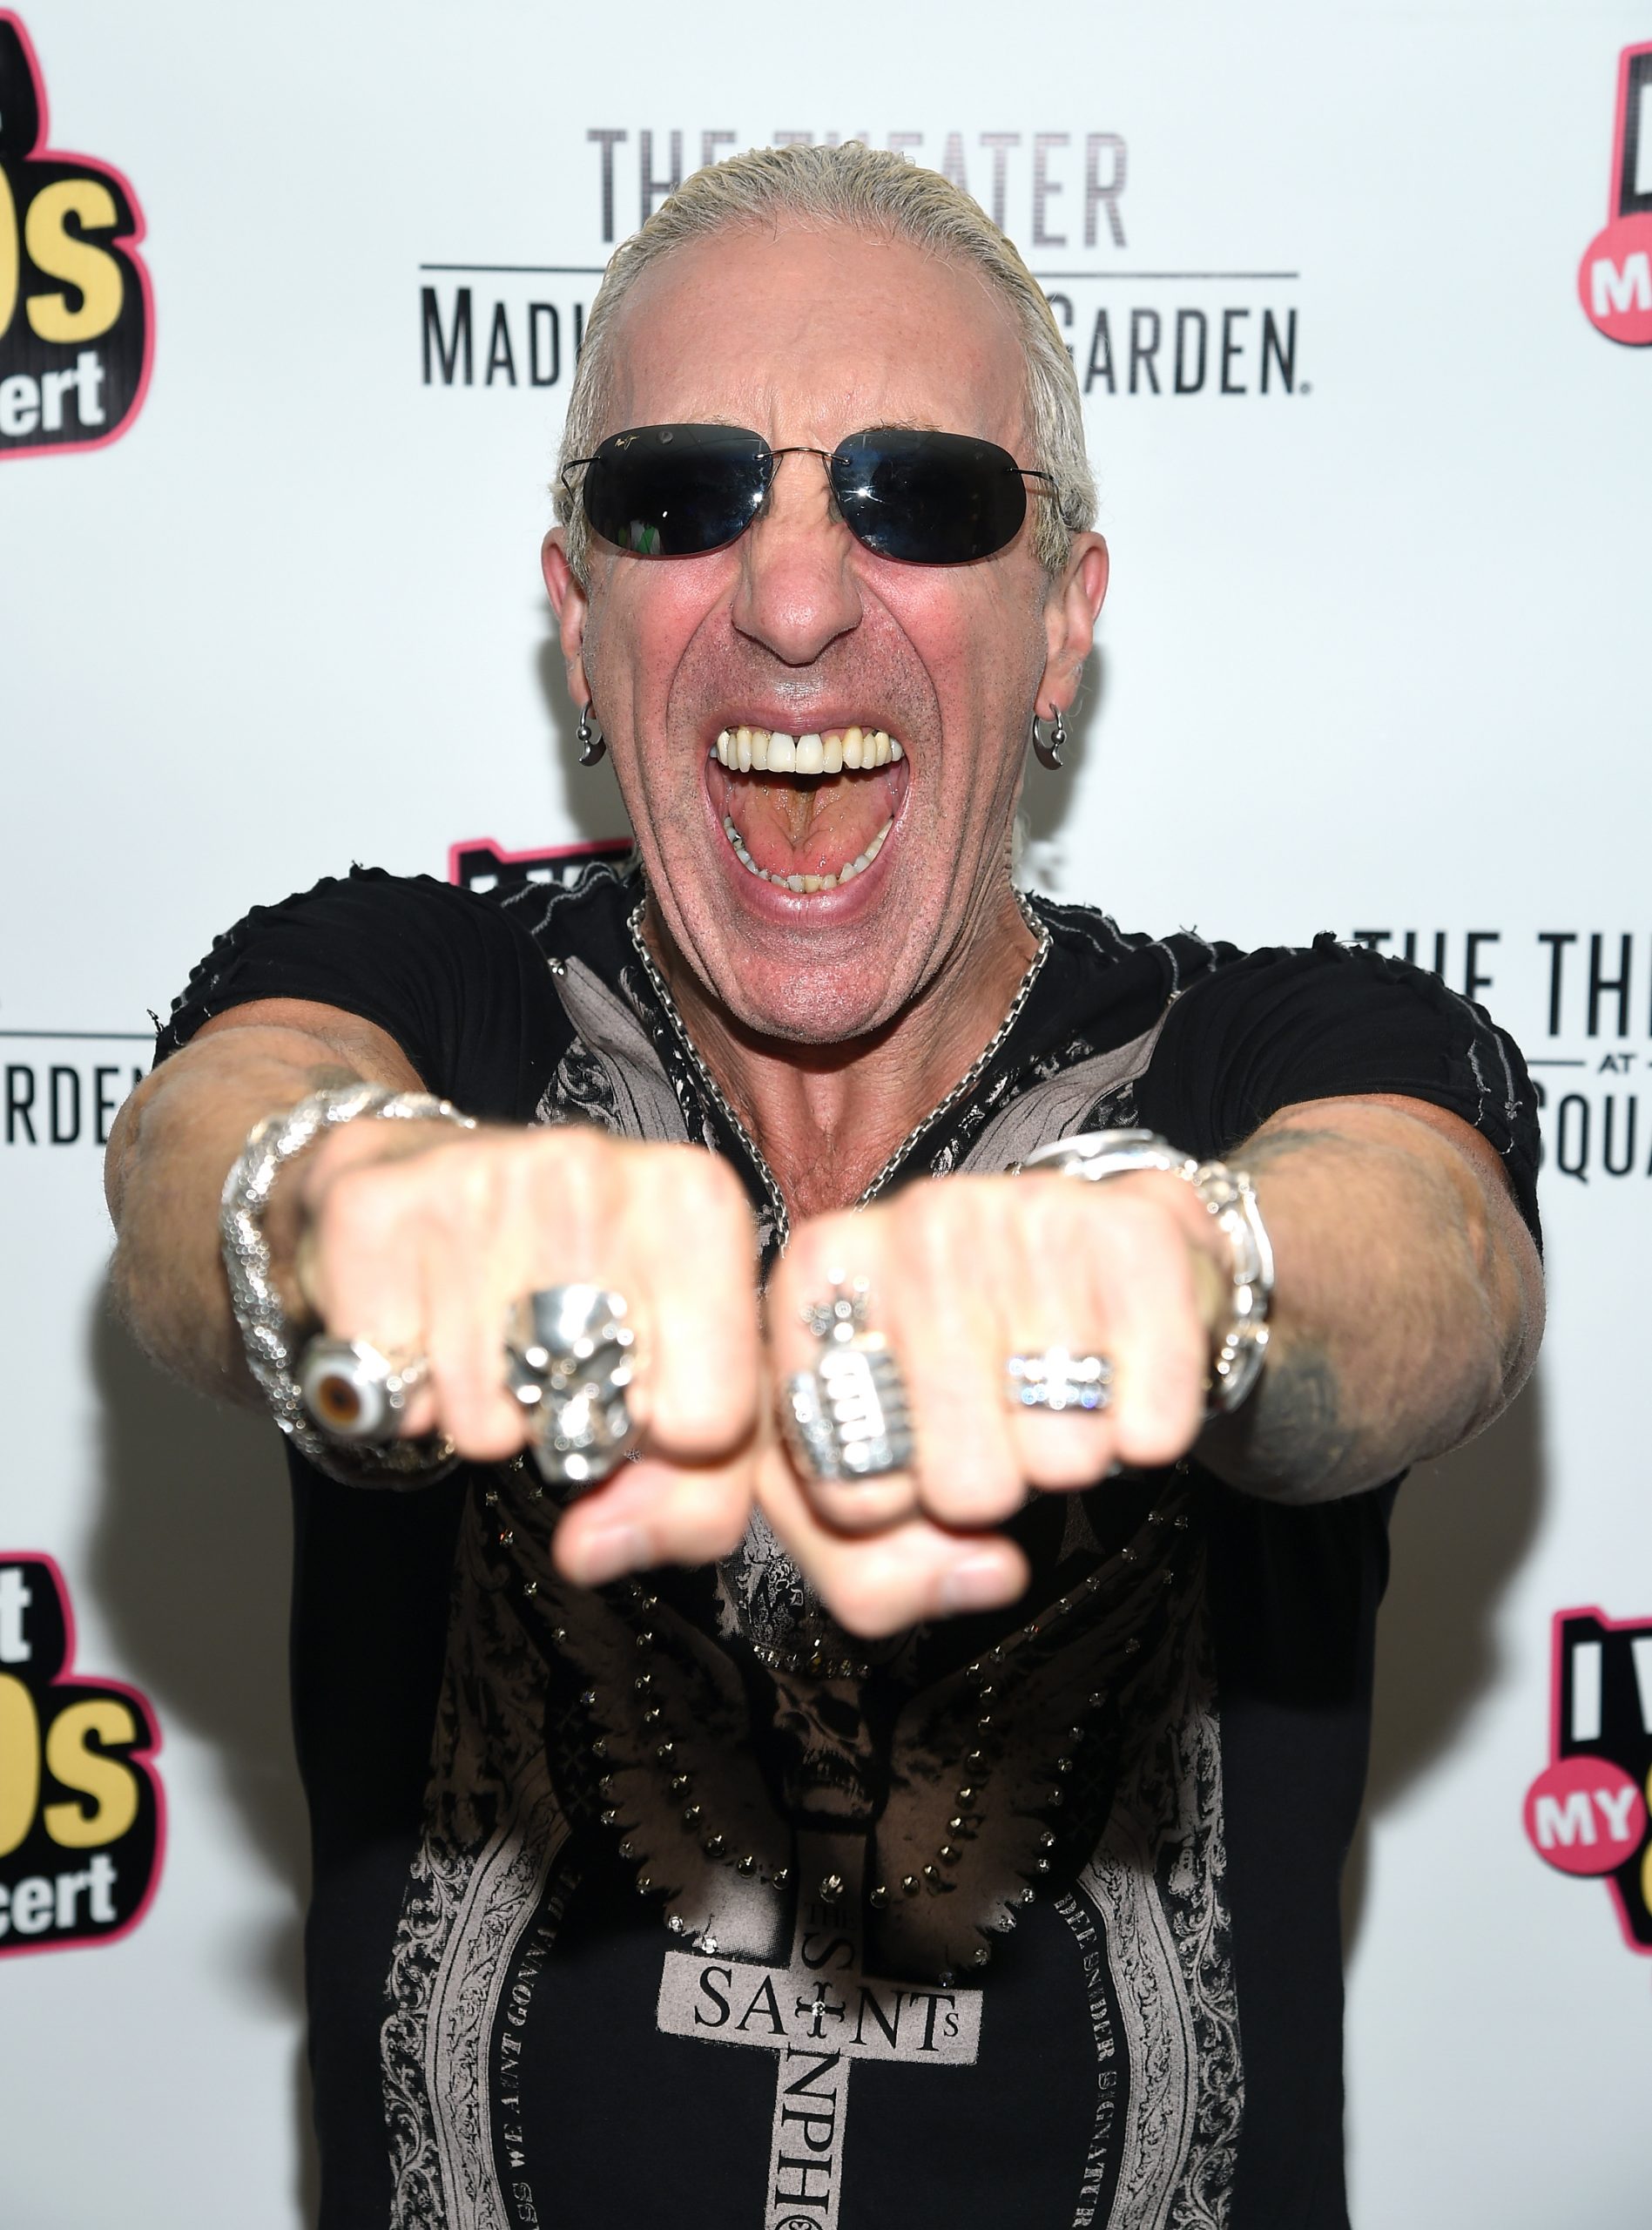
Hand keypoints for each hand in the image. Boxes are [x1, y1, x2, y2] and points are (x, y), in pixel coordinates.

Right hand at [281, 1121, 763, 1581]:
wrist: (420, 1173)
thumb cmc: (573, 1282)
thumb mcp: (670, 1375)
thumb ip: (695, 1495)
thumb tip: (594, 1549)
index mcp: (699, 1202)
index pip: (710, 1418)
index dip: (664, 1439)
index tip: (636, 1385)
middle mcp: (596, 1169)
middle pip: (583, 1425)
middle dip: (562, 1427)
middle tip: (545, 1359)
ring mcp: (478, 1178)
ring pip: (480, 1419)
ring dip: (472, 1409)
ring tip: (478, 1333)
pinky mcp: (369, 1207)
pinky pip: (386, 1386)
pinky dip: (393, 1382)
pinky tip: (415, 1316)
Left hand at [754, 1172, 1223, 1635]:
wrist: (1098, 1265)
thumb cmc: (961, 1373)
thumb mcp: (876, 1474)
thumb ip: (870, 1572)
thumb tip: (987, 1573)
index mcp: (817, 1277)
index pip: (849, 1494)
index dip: (897, 1510)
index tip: (914, 1455)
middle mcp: (912, 1224)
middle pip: (962, 1488)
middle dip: (990, 1487)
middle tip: (998, 1425)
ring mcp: (1022, 1212)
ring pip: (1060, 1457)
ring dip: (1070, 1454)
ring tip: (1055, 1389)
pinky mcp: (1131, 1233)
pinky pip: (1151, 1422)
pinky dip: (1148, 1433)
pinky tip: (1122, 1382)